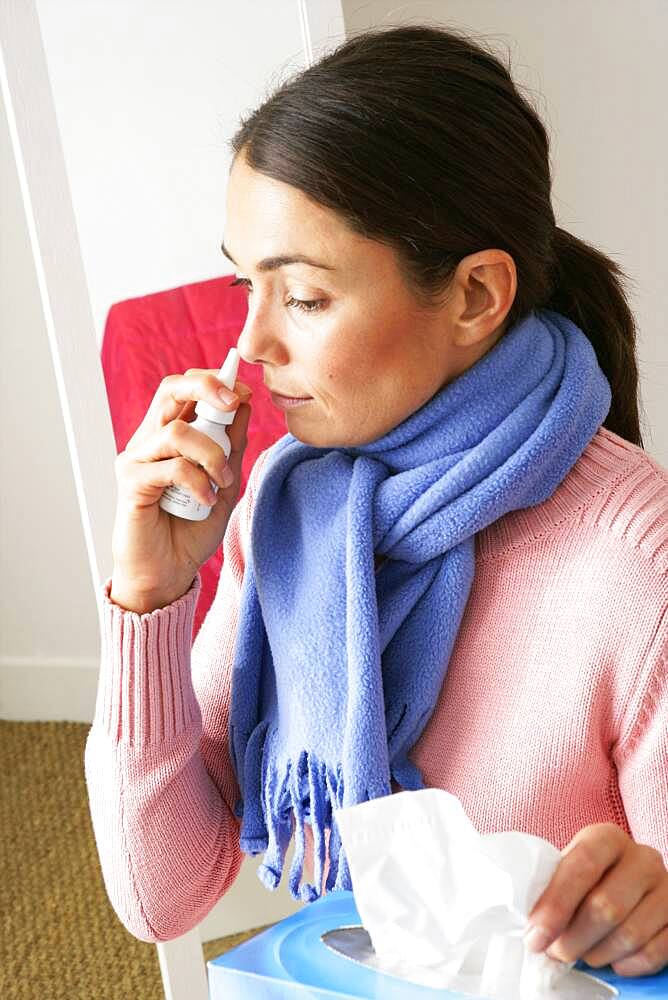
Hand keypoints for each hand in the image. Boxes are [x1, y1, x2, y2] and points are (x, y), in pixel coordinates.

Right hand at [110, 368, 252, 611]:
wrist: (169, 572)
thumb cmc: (192, 529)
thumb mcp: (225, 482)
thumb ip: (232, 446)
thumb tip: (244, 403)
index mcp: (170, 434)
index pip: (185, 389)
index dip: (214, 380)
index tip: (245, 391)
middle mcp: (149, 440)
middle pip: (171, 389)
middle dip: (207, 387)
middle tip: (234, 403)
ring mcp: (137, 459)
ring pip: (177, 431)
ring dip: (212, 455)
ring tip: (223, 484)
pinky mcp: (131, 482)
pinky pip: (172, 467)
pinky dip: (198, 482)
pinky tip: (207, 501)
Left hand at [524, 823, 667, 976]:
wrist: (625, 878)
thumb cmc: (586, 876)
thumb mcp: (567, 867)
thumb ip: (551, 887)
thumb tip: (534, 928)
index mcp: (607, 838)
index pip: (582, 866)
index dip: (556, 905)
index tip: (536, 936)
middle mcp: (642, 858)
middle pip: (607, 906)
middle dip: (574, 937)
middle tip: (556, 953)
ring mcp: (666, 888)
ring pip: (630, 934)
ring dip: (598, 953)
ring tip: (582, 955)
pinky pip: (655, 952)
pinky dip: (629, 964)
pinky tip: (612, 961)